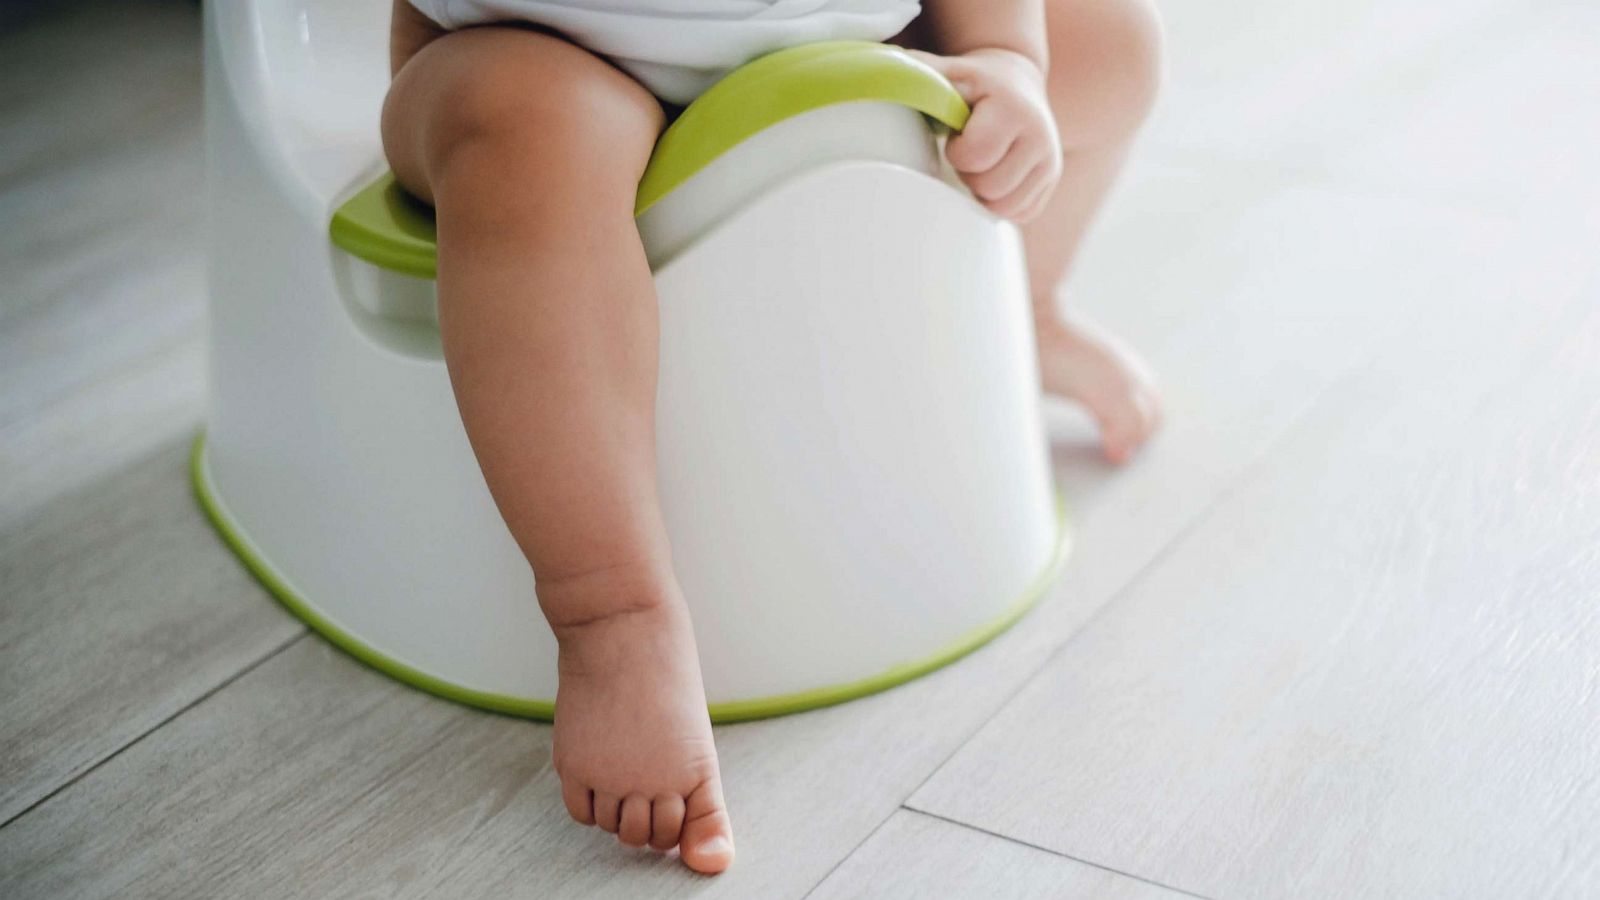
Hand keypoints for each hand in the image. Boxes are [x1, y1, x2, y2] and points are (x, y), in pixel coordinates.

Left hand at [911, 48, 1061, 221]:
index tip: (958, 135)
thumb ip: (922, 74)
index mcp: (1013, 109)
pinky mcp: (1051, 182)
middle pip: (990, 188)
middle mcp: (1040, 137)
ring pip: (1005, 208)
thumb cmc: (974, 82)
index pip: (975, 157)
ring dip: (984, 193)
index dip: (958, 152)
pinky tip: (996, 176)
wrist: (1018, 84)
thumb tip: (886, 77)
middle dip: (970, 174)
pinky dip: (1001, 202)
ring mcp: (1050, 163)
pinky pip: (1020, 214)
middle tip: (969, 152)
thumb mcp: (951, 71)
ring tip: (982, 164)